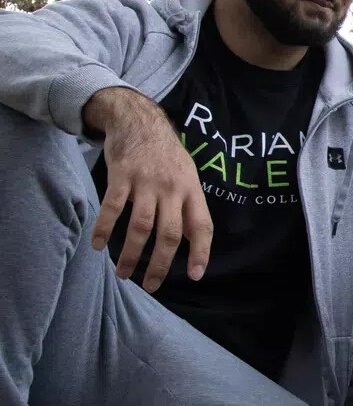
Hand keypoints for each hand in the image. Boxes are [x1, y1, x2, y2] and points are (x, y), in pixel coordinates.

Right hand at [84, 87, 211, 291]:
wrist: (140, 121)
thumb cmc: (166, 155)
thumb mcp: (188, 176)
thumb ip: (190, 206)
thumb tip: (193, 242)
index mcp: (192, 190)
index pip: (202, 226)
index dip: (201, 252)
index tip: (194, 275)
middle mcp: (172, 188)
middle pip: (169, 234)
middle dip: (160, 264)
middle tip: (150, 285)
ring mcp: (146, 182)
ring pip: (141, 226)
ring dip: (130, 254)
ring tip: (123, 273)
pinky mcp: (122, 175)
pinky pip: (112, 207)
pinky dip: (104, 229)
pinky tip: (97, 245)